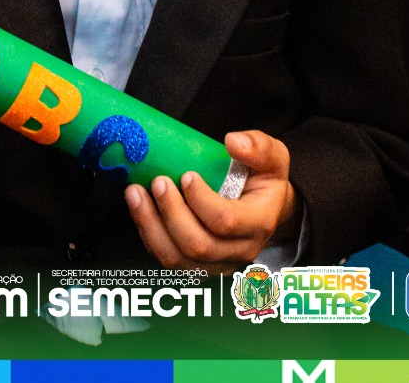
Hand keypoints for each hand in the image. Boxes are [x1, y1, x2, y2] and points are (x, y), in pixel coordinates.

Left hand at [124, 130, 298, 270]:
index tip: (187, 175)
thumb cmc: (264, 181)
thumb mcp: (273, 158)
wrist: (264, 210)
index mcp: (259, 224)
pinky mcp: (196, 266)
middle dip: (171, 213)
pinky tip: (139, 208)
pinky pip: (166, 258)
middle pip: (198, 245)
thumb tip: (233, 141)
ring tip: (136, 194)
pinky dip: (148, 233)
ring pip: (177, 259)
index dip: (201, 201)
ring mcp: (216, 264)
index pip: (226, 222)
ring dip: (151, 225)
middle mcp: (239, 251)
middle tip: (158, 181)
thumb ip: (259, 147)